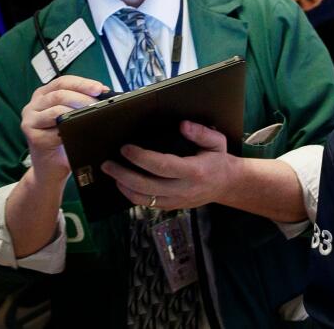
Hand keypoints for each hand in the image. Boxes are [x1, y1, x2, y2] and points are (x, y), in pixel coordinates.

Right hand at [20, 75, 107, 182]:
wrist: (51, 170)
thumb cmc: (64, 142)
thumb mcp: (71, 118)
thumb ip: (80, 103)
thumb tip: (106, 93)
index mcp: (43, 95)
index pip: (63, 82)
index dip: (83, 83)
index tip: (100, 88)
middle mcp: (33, 104)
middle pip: (60, 93)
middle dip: (83, 97)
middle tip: (98, 105)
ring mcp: (30, 119)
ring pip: (57, 108)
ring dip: (77, 111)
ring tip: (91, 116)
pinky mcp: (31, 134)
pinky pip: (54, 127)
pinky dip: (68, 128)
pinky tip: (77, 131)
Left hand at [101, 121, 239, 209]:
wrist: (226, 185)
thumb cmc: (218, 160)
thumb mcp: (217, 141)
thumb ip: (201, 132)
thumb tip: (182, 125)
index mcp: (194, 171)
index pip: (162, 166)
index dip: (141, 158)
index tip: (126, 148)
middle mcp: (184, 189)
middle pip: (147, 186)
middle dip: (123, 174)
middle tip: (107, 163)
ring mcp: (176, 201)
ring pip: (143, 199)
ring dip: (123, 186)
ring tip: (112, 172)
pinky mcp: (171, 207)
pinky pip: (147, 204)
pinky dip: (131, 195)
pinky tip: (123, 183)